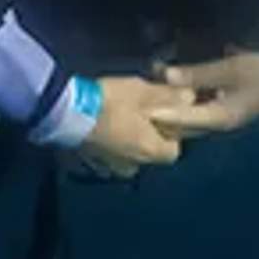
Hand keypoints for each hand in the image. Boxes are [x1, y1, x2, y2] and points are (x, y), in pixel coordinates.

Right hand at [70, 74, 197, 179]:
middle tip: (142, 113)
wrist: (67, 112)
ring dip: (129, 142)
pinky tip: (104, 125)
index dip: (172, 132)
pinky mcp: (91, 160)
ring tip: (122, 118)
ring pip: (129, 156)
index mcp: (151, 151)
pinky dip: (110, 143)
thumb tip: (191, 98)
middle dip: (149, 137)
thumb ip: (170, 97)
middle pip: (150, 154)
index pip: (174, 150)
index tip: (165, 115)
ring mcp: (110, 166)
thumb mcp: (145, 92)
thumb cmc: (112, 102)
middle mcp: (133, 165)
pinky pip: (109, 155)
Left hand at [152, 52, 258, 140]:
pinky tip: (166, 92)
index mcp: (222, 117)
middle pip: (181, 125)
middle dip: (161, 116)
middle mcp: (217, 123)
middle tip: (138, 106)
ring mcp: (219, 118)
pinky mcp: (220, 110)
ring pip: (186, 119)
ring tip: (146, 100)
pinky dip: (180, 104)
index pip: (184, 119)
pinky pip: (194, 111)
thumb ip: (197, 74)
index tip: (142, 110)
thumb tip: (166, 76)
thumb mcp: (231, 69)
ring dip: (168, 109)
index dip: (162, 114)